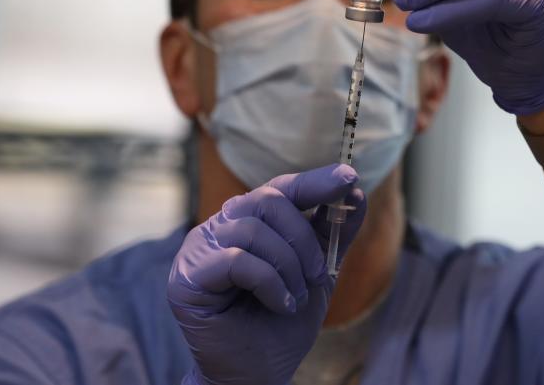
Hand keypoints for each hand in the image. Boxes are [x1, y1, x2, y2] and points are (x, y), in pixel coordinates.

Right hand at [168, 164, 365, 384]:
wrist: (259, 372)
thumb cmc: (283, 321)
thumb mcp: (320, 271)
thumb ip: (334, 232)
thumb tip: (356, 190)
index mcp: (249, 220)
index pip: (282, 187)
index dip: (315, 181)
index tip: (348, 177)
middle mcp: (220, 227)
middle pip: (268, 199)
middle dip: (304, 238)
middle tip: (320, 274)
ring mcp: (199, 249)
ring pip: (253, 229)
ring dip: (289, 267)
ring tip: (295, 297)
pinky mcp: (187, 277)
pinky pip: (236, 260)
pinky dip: (269, 283)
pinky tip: (280, 306)